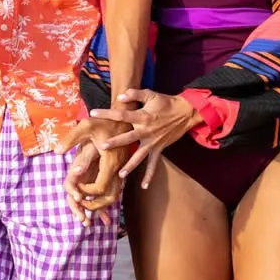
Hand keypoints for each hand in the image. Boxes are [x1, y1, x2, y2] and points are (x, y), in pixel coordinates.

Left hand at [58, 118, 128, 225]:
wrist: (123, 118)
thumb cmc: (104, 121)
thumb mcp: (86, 126)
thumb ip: (71, 139)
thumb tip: (57, 152)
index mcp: (110, 162)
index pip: (99, 187)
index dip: (85, 191)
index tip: (75, 187)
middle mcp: (118, 169)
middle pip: (110, 197)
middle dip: (94, 206)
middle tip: (79, 205)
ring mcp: (121, 170)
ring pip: (115, 195)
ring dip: (101, 205)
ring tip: (86, 208)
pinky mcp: (121, 169)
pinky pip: (116, 189)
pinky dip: (106, 197)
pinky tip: (96, 200)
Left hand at [88, 89, 202, 186]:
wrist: (185, 112)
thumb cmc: (166, 102)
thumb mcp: (150, 94)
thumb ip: (135, 93)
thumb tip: (120, 96)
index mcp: (142, 117)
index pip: (122, 115)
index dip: (107, 113)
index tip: (93, 112)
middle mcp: (146, 131)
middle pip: (128, 138)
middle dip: (116, 142)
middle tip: (103, 147)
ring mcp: (153, 142)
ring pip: (139, 156)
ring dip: (130, 165)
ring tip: (120, 174)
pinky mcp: (159, 149)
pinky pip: (153, 164)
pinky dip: (150, 175)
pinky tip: (144, 186)